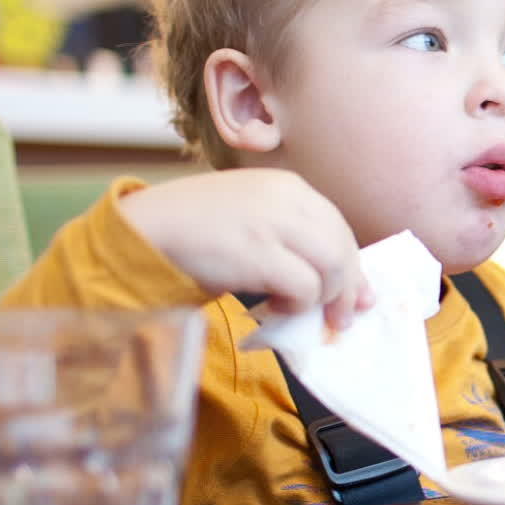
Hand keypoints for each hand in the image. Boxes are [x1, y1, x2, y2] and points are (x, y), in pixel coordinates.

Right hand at [119, 168, 372, 329]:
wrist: (147, 228)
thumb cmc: (197, 228)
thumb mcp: (253, 217)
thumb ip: (294, 238)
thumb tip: (341, 283)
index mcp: (288, 186)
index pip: (338, 227)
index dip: (353, 265)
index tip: (357, 295)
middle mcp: (287, 197)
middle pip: (342, 247)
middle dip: (348, 288)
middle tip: (340, 319)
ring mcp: (273, 222)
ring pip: (332, 267)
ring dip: (326, 299)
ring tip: (306, 315)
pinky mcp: (258, 253)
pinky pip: (305, 287)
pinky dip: (299, 305)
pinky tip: (277, 309)